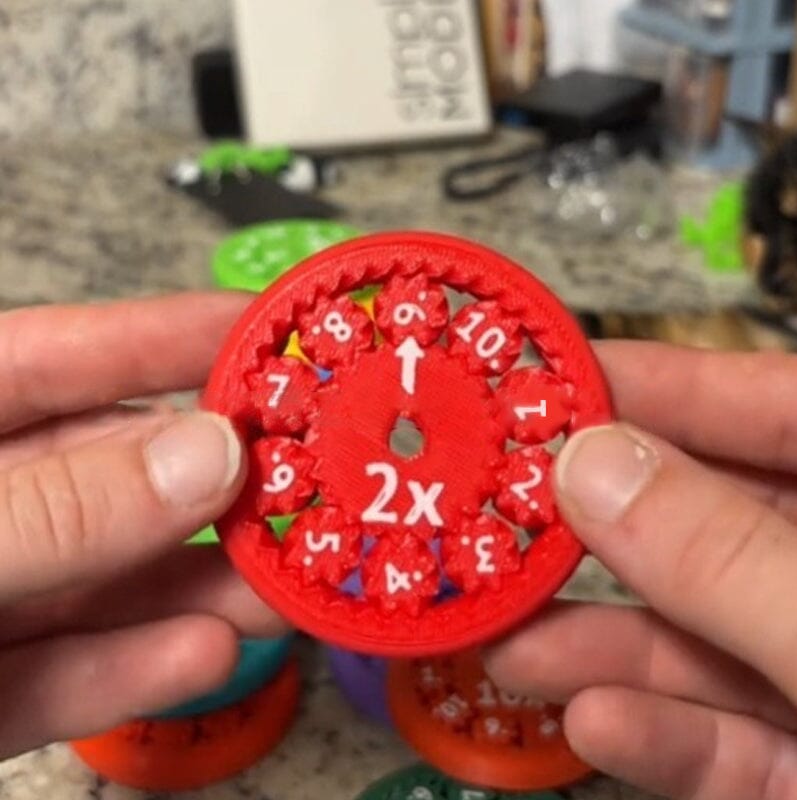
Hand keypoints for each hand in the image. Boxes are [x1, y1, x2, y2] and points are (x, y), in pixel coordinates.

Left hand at [0, 293, 282, 760]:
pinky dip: (137, 666)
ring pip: (110, 581)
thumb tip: (210, 455)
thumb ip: (64, 506)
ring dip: (203, 583)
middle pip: (115, 476)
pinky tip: (208, 651)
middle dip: (217, 480)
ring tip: (287, 581)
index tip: (274, 333)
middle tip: (312, 475)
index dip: (175, 335)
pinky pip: (68, 672)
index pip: (68, 357)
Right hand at [486, 341, 796, 799]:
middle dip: (606, 529)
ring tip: (506, 639)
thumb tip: (590, 465)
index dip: (667, 384)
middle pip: (719, 528)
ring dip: (609, 643)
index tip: (553, 382)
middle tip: (499, 510)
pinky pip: (737, 740)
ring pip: (711, 640)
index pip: (779, 409)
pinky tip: (592, 722)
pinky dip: (666, 734)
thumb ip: (726, 555)